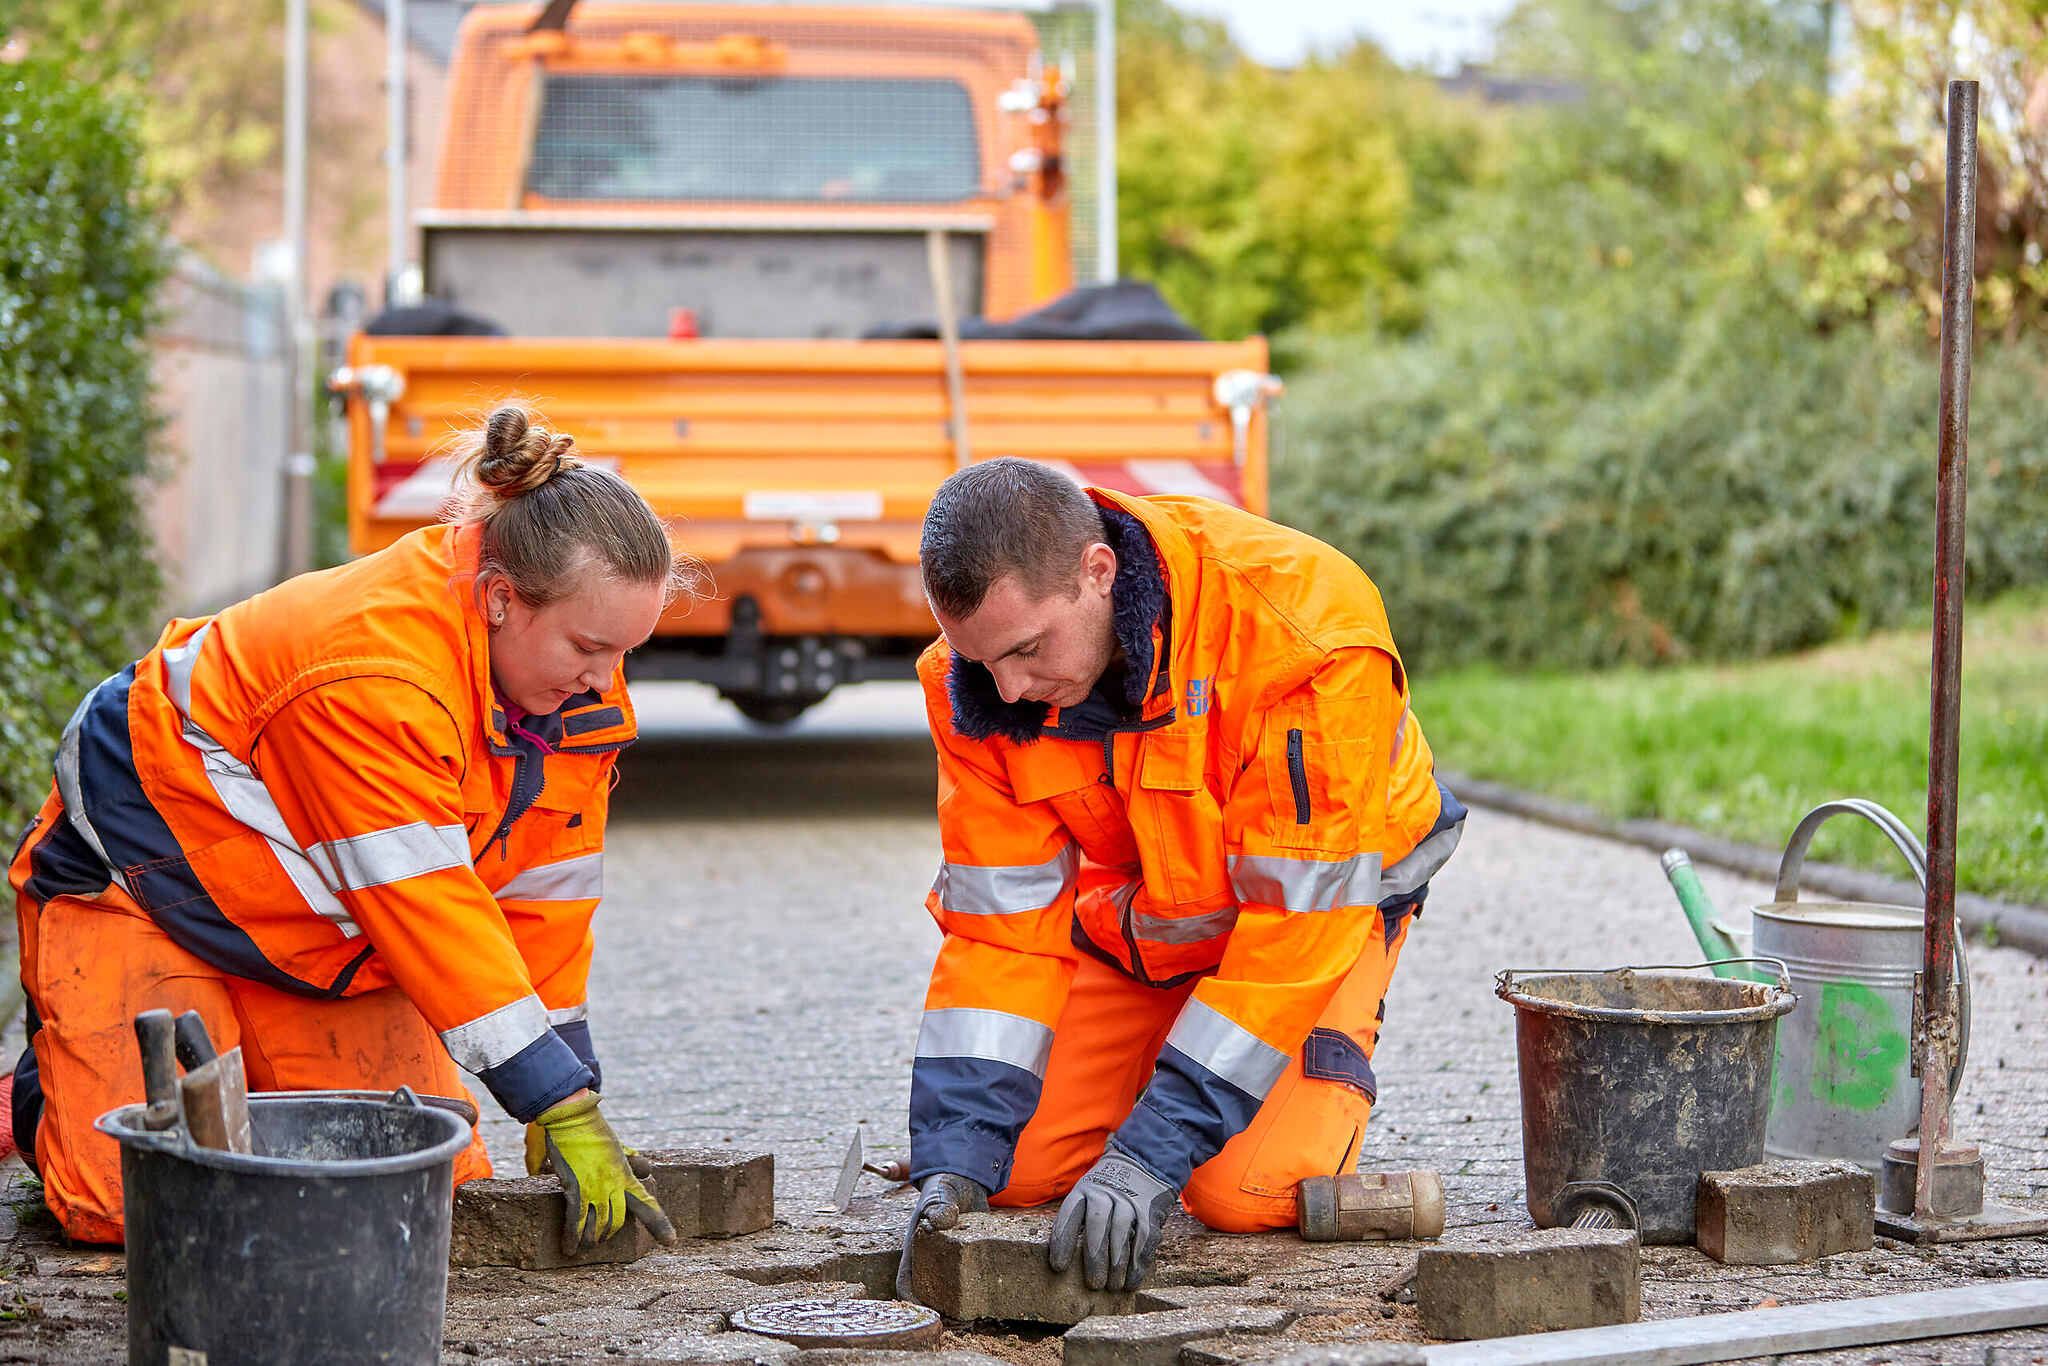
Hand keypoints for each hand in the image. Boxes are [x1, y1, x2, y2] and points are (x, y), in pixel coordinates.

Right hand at [530, 1093, 676, 1253]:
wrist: (574, 1120)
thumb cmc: (596, 1131)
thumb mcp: (620, 1148)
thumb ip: (632, 1162)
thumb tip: (648, 1169)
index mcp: (627, 1176)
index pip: (647, 1204)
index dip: (659, 1225)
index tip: (671, 1242)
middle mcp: (614, 1186)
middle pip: (616, 1222)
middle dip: (609, 1234)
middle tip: (602, 1240)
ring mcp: (595, 1189)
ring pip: (596, 1226)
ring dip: (591, 1240)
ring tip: (586, 1248)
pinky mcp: (575, 1189)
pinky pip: (575, 1220)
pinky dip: (572, 1237)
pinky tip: (570, 1248)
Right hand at [896, 1172, 988, 1301]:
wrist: (967, 1177)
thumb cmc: (944, 1185)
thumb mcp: (941, 1193)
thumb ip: (939, 1204)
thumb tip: (942, 1219)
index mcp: (917, 1246)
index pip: (906, 1281)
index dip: (911, 1301)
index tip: (925, 1314)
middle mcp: (932, 1257)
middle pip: (930, 1292)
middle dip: (940, 1309)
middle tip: (957, 1321)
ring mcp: (952, 1258)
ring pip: (952, 1288)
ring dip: (960, 1303)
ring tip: (976, 1313)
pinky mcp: (971, 1255)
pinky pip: (973, 1276)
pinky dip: (979, 1287)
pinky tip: (993, 1294)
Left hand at [1048, 1149, 1177, 1290]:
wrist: (1143, 1165)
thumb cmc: (1106, 1191)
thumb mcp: (1087, 1194)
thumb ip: (1078, 1221)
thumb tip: (1065, 1263)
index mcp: (1083, 1190)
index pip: (1069, 1216)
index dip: (1062, 1242)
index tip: (1058, 1267)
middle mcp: (1105, 1194)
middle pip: (1097, 1226)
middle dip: (1094, 1257)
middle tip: (1093, 1284)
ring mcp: (1129, 1201)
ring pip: (1121, 1233)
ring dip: (1117, 1264)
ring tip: (1113, 1287)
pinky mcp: (1149, 1211)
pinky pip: (1143, 1240)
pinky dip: (1138, 1264)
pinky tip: (1131, 1281)